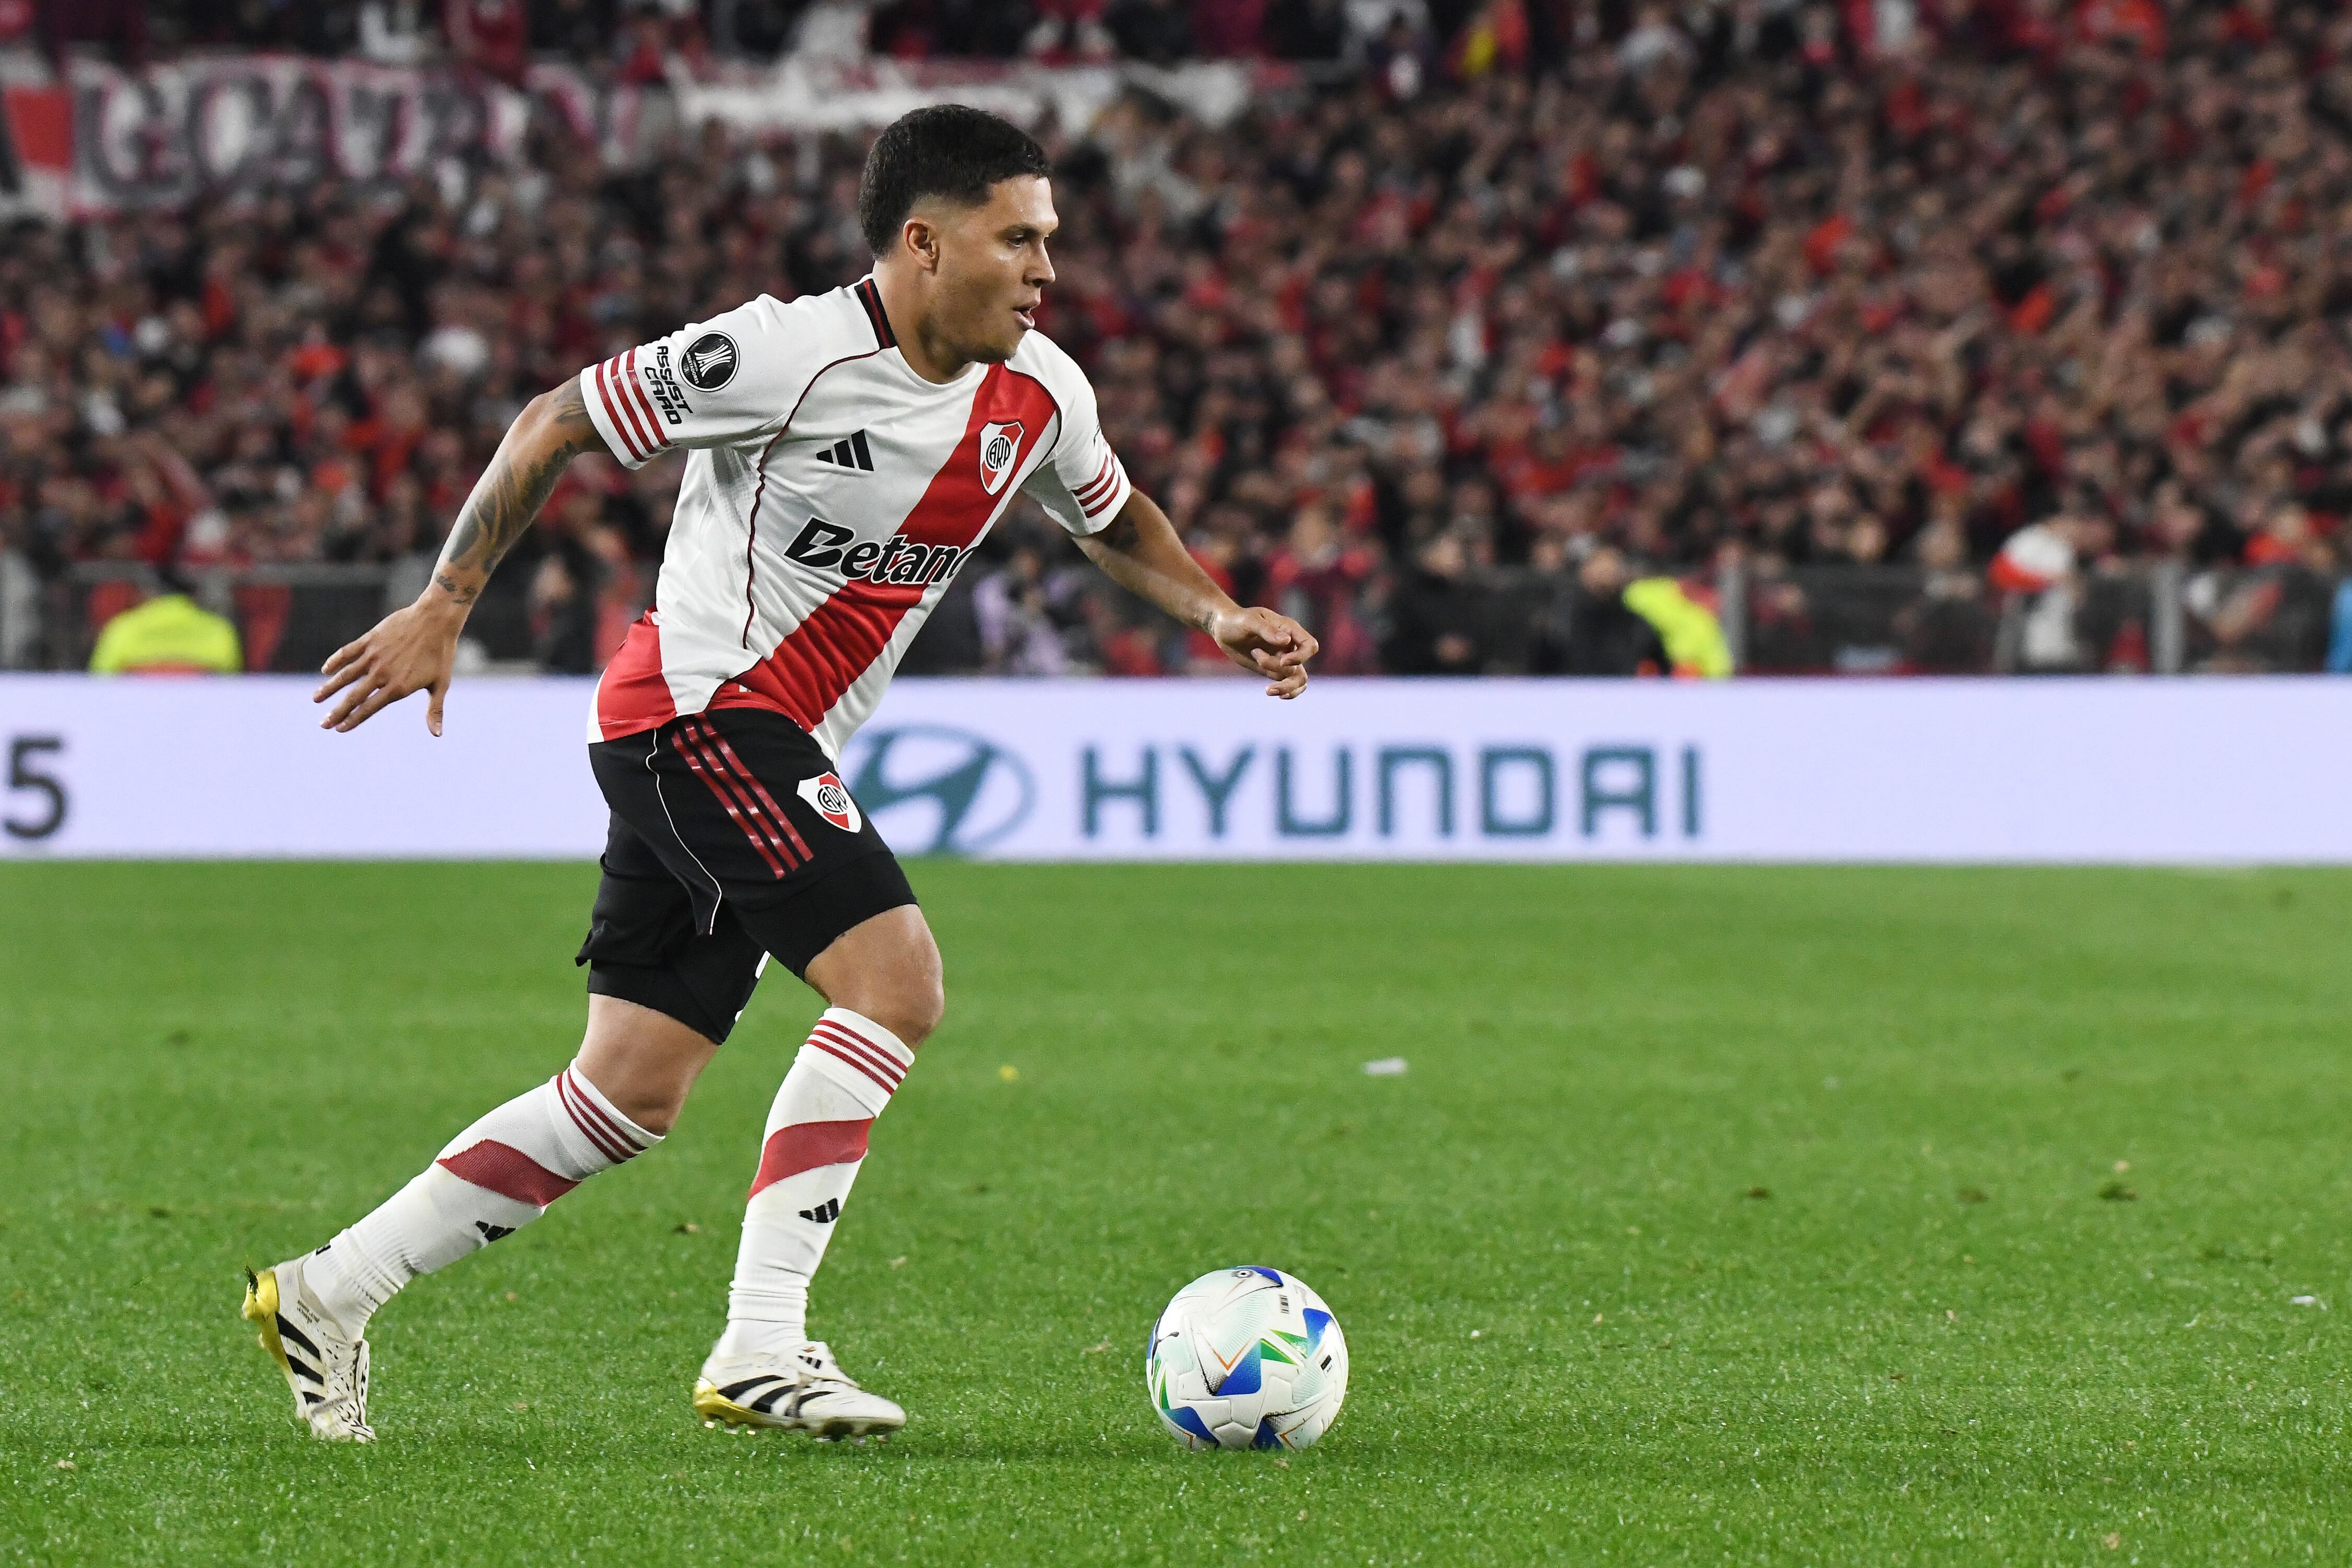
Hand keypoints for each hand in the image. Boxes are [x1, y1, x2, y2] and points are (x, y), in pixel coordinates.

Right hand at [313, 596, 464, 733]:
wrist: (435, 619)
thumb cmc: (441, 653)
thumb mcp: (441, 684)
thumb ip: (434, 710)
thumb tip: (437, 735)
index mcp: (398, 686)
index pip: (369, 708)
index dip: (353, 720)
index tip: (339, 729)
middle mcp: (382, 673)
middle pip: (354, 696)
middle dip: (336, 711)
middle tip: (322, 724)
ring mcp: (374, 655)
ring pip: (345, 675)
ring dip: (329, 688)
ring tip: (316, 699)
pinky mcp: (370, 639)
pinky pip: (347, 652)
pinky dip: (335, 661)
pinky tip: (326, 670)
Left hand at [1210, 605, 1318, 697]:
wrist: (1224, 629)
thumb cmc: (1237, 620)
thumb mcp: (1250, 621)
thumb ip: (1268, 630)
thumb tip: (1286, 641)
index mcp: (1289, 630)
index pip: (1310, 645)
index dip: (1301, 656)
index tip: (1283, 660)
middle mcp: (1289, 645)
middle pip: (1302, 666)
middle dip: (1283, 671)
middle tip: (1260, 663)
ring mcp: (1282, 658)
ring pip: (1298, 679)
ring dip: (1285, 687)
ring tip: (1267, 690)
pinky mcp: (1273, 669)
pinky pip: (1289, 684)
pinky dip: (1287, 692)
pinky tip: (1275, 694)